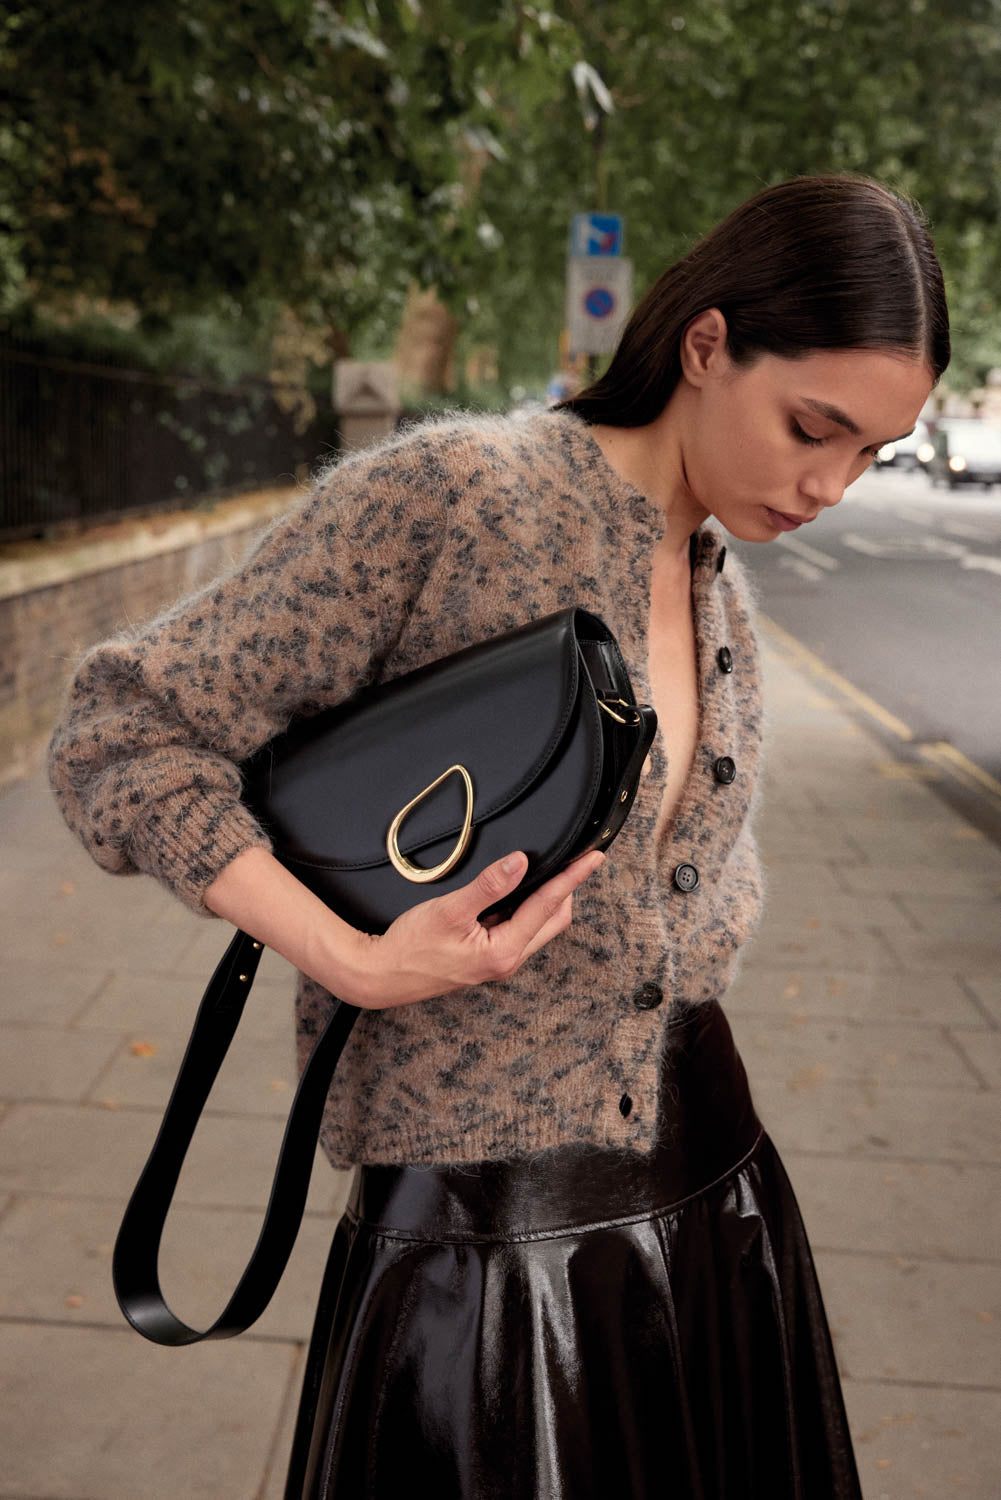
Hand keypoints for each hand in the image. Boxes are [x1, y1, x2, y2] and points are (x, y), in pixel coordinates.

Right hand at [343, 849, 605, 1009]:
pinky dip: (526, 908)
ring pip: (537, 926)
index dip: (572, 878)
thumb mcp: (449, 910)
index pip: (548, 906)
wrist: (382, 975)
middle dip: (566, 889)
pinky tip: (516, 890)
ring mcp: (498, 961)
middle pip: (553, 920)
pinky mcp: (487, 958)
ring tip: (550, 869)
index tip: (592, 858)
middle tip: (575, 858)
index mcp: (504, 951)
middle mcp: (508, 960)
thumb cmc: (411, 946)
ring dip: (546, 899)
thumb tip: (520, 862)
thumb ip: (488, 886)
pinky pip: (518, 930)